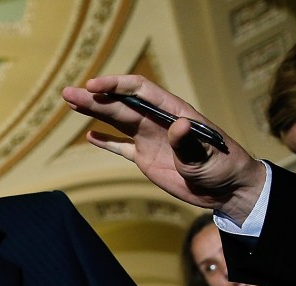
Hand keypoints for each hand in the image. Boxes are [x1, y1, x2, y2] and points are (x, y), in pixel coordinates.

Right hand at [61, 75, 265, 221]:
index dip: (117, 86)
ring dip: (94, 113)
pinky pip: (122, 147)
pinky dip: (106, 142)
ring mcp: (150, 140)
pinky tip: (90, 135)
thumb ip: (189, 142)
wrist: (226, 189)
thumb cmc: (223, 167)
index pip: (140, 91)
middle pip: (121, 105)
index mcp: (172, 113)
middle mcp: (157, 122)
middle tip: (69, 93)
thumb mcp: (207, 155)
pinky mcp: (146, 159)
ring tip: (71, 102)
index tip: (94, 85)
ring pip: (116, 122)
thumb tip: (178, 125)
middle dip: (95, 98)